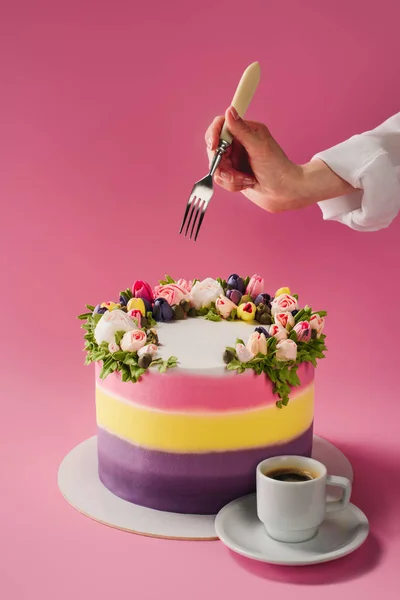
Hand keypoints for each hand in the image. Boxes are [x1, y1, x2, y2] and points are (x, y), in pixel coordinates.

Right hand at [205, 107, 355, 212]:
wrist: (284, 192)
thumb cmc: (277, 169)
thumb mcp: (259, 147)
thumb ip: (242, 130)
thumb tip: (230, 111)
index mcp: (246, 131)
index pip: (221, 126)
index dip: (213, 135)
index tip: (213, 147)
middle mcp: (238, 144)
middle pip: (214, 150)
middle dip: (223, 165)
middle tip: (236, 174)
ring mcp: (234, 160)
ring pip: (216, 167)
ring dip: (231, 177)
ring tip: (247, 180)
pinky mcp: (233, 174)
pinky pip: (221, 179)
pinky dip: (233, 184)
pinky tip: (248, 183)